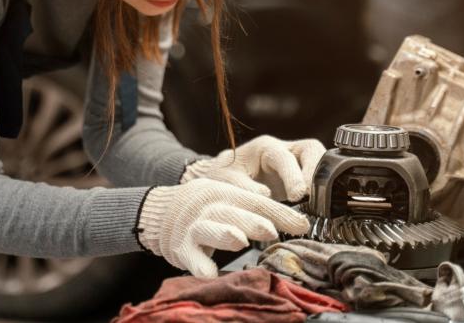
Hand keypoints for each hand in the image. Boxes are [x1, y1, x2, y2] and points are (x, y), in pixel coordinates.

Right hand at [137, 178, 310, 277]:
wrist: (161, 211)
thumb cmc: (204, 206)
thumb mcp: (228, 197)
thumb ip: (258, 206)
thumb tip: (299, 219)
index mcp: (225, 191)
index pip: (255, 201)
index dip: (278, 212)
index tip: (302, 224)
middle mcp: (209, 206)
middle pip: (232, 212)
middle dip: (251, 221)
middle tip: (271, 231)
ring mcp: (193, 227)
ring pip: (209, 229)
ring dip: (224, 234)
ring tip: (239, 242)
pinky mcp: (181, 248)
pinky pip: (191, 257)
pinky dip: (200, 265)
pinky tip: (210, 272)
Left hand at [181, 135, 325, 201]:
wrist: (222, 183)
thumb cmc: (222, 178)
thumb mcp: (224, 181)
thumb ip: (243, 186)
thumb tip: (265, 195)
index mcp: (265, 147)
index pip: (284, 156)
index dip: (293, 175)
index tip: (297, 195)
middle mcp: (284, 151)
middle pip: (311, 150)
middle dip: (316, 172)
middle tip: (316, 198)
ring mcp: (296, 164)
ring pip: (320, 163)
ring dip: (323, 183)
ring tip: (321, 206)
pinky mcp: (301, 180)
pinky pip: (318, 181)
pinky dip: (321, 194)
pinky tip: (318, 211)